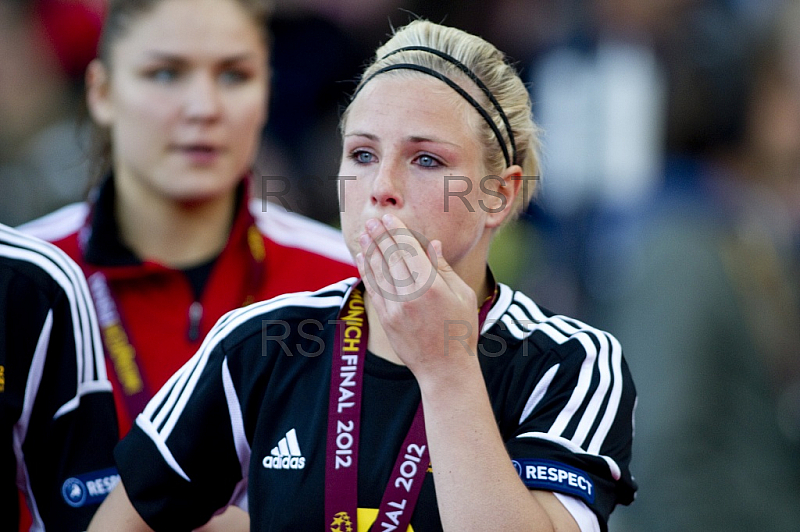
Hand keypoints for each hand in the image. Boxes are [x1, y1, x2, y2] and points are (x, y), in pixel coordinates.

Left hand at [355, 214, 479, 382]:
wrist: (445, 368)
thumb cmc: (460, 330)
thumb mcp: (462, 296)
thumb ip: (444, 269)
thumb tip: (432, 244)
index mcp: (432, 286)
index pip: (409, 250)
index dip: (397, 232)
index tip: (389, 219)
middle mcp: (410, 295)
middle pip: (390, 258)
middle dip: (380, 236)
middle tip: (372, 221)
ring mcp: (395, 308)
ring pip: (378, 272)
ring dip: (369, 251)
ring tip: (364, 234)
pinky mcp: (386, 320)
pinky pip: (373, 290)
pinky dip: (366, 272)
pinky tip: (363, 260)